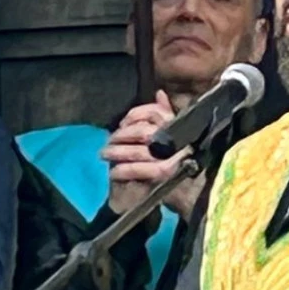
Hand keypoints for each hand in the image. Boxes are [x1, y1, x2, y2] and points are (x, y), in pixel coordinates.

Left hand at [103, 93, 197, 216]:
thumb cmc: (171, 163)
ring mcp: (171, 159)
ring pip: (137, 151)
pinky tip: (113, 172)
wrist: (183, 197)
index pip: (156, 112)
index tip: (123, 122)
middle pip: (143, 131)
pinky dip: (122, 170)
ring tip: (105, 154)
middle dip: (122, 135)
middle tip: (109, 141)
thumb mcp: (171, 137)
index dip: (136, 114)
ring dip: (116, 152)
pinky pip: (137, 169)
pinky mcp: (163, 176)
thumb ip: (166, 114)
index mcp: (180, 129)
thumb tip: (160, 92)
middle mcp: (178, 142)